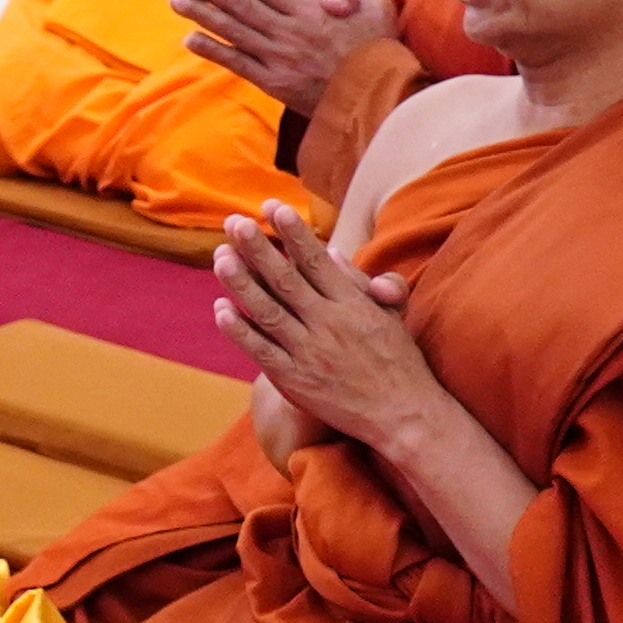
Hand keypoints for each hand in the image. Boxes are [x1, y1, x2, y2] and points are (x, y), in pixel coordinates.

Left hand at [178, 0, 390, 99]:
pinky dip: (213, 51)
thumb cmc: (380, 45)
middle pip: (239, 5)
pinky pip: (238, 64)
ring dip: (201, 14)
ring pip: (233, 32)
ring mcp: (280, 59)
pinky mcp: (276, 84)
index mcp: (310, 8)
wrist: (381, 98)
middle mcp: (289, 31)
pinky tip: (190, 39)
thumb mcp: (375, 4)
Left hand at [210, 202, 433, 445]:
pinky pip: (260, 351)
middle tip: (234, 222)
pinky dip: (238, 331)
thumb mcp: (388, 314)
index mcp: (352, 304)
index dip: (293, 232)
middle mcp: (328, 325)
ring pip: (266, 312)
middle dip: (257, 248)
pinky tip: (220, 309)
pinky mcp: (293, 380)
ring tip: (220, 256)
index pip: (316, 260)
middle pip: (285, 280)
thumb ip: (359, 282)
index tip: (272, 207)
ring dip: (240, 283)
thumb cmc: (398, 360)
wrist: (402, 415)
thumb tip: (331, 251)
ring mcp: (308, 353)